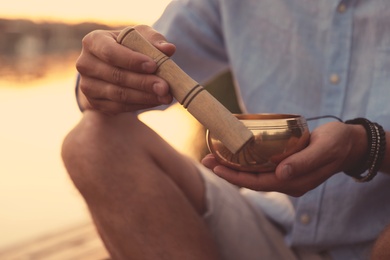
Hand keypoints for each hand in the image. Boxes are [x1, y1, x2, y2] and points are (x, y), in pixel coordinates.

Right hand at [76, 25, 175, 113]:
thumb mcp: (140, 36)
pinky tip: (156, 101)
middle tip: (165, 87)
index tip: (153, 66)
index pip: (111, 53)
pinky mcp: (94, 103)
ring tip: (165, 97)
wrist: (114, 65)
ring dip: (145, 97)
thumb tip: (169, 49)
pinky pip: (120, 107)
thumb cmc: (129, 46)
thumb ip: (154, 40)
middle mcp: (85, 64)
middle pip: (117, 76)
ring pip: (119, 94)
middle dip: (144, 83)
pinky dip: (140, 105)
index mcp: (93, 41)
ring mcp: (87, 86)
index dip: (132, 61)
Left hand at [202, 121, 366, 195]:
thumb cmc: (337, 143)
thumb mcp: (325, 148)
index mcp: (295, 182)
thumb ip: (305, 161)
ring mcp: (286, 175)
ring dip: (233, 167)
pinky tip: (234, 154)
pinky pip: (261, 168)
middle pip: (251, 180)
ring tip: (213, 157)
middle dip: (228, 172)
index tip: (216, 167)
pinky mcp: (285, 167)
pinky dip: (245, 163)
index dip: (236, 176)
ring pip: (254, 175)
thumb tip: (281, 172)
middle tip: (206, 160)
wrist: (349, 143)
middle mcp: (287, 182)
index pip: (258, 183)